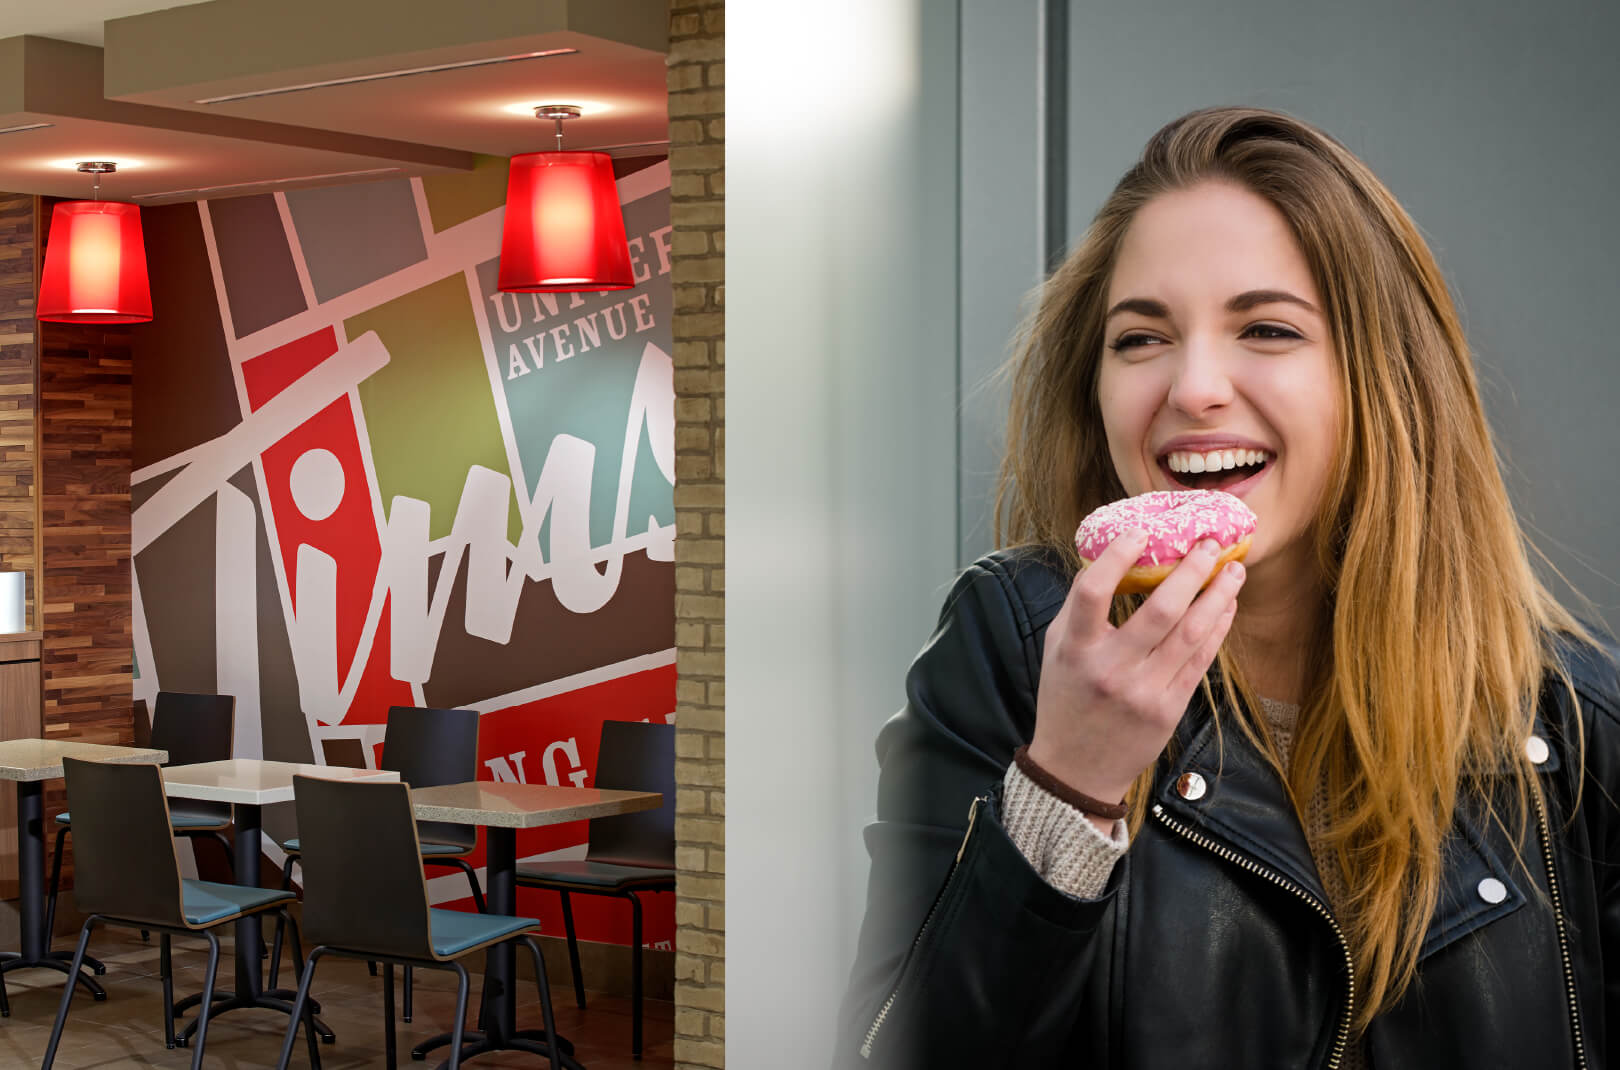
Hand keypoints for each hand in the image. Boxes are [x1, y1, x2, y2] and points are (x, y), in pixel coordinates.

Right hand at [1027, 531, 1244, 826]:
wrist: (1076, 769)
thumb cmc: (1065, 700)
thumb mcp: (1056, 651)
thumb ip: (1078, 610)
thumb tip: (1109, 560)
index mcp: (1075, 649)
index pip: (1092, 592)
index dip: (1117, 557)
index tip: (1139, 532)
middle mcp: (1111, 669)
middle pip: (1159, 610)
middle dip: (1191, 570)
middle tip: (1209, 543)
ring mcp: (1144, 691)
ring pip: (1191, 633)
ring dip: (1218, 596)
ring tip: (1234, 569)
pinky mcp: (1169, 708)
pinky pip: (1200, 660)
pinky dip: (1217, 628)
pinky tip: (1226, 606)